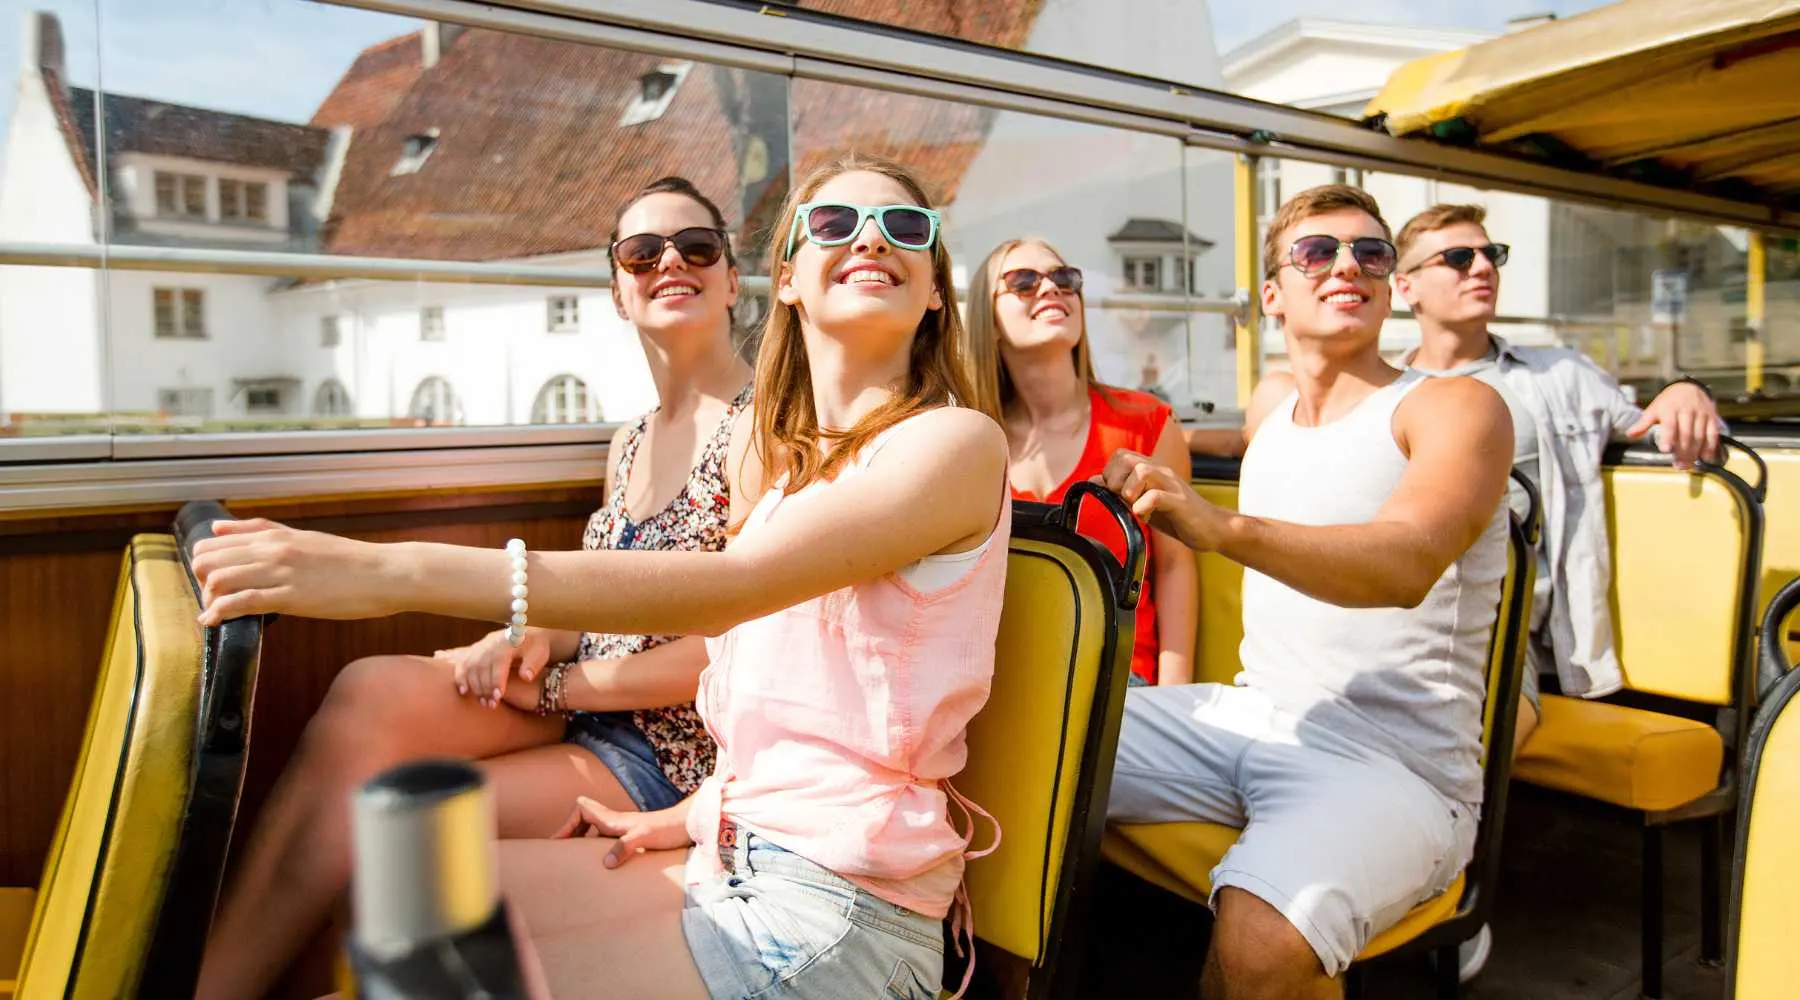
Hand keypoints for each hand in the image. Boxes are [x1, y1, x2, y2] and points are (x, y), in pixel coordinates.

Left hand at [191, 519, 400, 625]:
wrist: (385, 573)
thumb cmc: (349, 561)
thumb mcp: (302, 537)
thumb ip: (260, 530)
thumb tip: (218, 526)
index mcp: (273, 535)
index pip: (212, 542)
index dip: (205, 565)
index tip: (214, 581)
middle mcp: (271, 549)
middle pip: (207, 561)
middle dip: (201, 583)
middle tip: (215, 599)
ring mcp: (280, 572)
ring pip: (219, 580)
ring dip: (209, 601)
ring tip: (218, 613)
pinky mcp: (291, 597)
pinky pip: (241, 602)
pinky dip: (219, 613)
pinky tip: (214, 622)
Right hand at [434, 628, 552, 707]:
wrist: (526, 634)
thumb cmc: (535, 647)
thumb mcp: (541, 653)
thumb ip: (534, 664)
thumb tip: (526, 677)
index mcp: (508, 641)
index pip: (499, 661)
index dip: (497, 680)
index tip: (498, 697)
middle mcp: (491, 642)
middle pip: (482, 666)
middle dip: (485, 687)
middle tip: (491, 705)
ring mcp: (480, 645)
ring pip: (470, 666)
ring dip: (474, 686)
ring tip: (482, 703)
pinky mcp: (473, 650)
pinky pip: (462, 664)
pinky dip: (460, 678)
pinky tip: (463, 692)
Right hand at [553, 797, 692, 867]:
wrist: (690, 826)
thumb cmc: (668, 829)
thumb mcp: (644, 838)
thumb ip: (624, 847)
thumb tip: (604, 862)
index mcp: (613, 819)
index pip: (582, 808)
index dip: (568, 822)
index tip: (559, 841)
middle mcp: (615, 823)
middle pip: (583, 819)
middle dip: (570, 832)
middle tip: (559, 853)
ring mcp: (623, 831)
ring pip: (594, 831)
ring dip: (582, 841)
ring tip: (573, 860)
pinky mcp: (632, 840)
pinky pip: (606, 842)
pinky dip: (596, 850)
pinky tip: (600, 866)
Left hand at [1096, 449, 1224, 551]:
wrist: (1212, 528)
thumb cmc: (1176, 515)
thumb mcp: (1144, 501)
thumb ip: (1121, 490)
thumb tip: (1095, 480)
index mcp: (1150, 469)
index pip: (1119, 456)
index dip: (1109, 475)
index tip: (1115, 496)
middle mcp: (1160, 471)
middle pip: (1125, 458)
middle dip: (1115, 481)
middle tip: (1122, 501)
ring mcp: (1171, 484)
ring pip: (1141, 471)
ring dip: (1129, 491)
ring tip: (1133, 507)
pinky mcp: (1180, 501)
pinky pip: (1156, 495)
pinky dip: (1144, 506)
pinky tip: (1144, 516)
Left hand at [1627, 381, 1720, 470]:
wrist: (1689, 387)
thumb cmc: (1668, 402)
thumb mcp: (1653, 409)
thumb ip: (1643, 423)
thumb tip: (1630, 434)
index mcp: (1670, 409)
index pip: (1670, 424)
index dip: (1668, 437)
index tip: (1665, 450)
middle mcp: (1687, 411)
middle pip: (1687, 434)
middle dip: (1682, 452)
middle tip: (1678, 465)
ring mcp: (1701, 415)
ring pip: (1700, 436)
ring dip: (1695, 453)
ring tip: (1687, 465)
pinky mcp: (1712, 418)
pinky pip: (1713, 434)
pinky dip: (1710, 447)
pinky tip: (1704, 458)